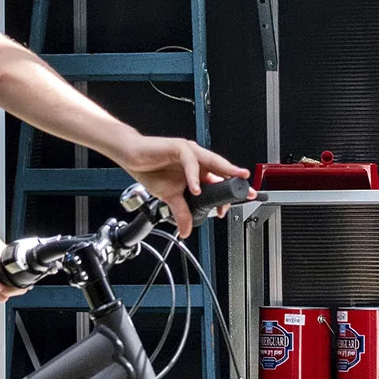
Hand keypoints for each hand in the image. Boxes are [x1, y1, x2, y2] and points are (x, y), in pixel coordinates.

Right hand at [117, 137, 248, 232]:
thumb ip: (181, 212)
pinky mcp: (178, 147)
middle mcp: (196, 159)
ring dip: (224, 172)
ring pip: (211, 161)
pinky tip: (195, 188)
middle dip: (236, 179)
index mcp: (197, 170)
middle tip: (247, 191)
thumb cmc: (150, 170)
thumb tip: (185, 231)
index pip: (219, 179)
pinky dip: (194, 176)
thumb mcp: (169, 196)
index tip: (237, 204)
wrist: (131, 156)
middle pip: (221, 168)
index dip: (229, 192)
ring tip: (233, 183)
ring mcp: (189, 151)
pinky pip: (190, 161)